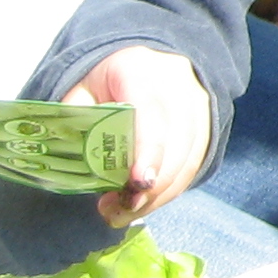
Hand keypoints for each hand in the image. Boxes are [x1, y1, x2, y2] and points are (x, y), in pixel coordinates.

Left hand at [64, 46, 214, 226]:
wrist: (153, 65)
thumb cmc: (111, 80)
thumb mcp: (84, 87)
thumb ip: (76, 114)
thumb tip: (70, 149)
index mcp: (143, 74)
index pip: (152, 116)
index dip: (149, 152)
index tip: (138, 183)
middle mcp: (180, 90)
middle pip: (175, 145)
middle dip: (151, 186)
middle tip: (118, 210)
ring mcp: (199, 111)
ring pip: (188, 161)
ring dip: (158, 195)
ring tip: (124, 212)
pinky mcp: (206, 130)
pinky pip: (193, 167)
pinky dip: (169, 192)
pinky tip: (144, 203)